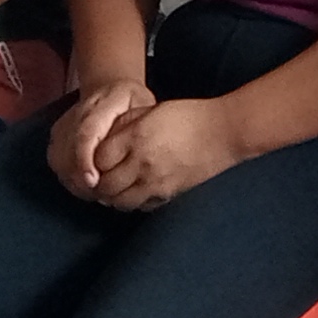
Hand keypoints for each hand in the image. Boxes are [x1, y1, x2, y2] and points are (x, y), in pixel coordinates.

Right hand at [52, 81, 155, 196]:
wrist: (109, 89)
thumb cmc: (132, 103)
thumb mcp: (144, 107)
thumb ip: (139, 126)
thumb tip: (134, 152)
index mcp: (105, 101)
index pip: (86, 132)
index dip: (85, 159)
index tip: (93, 181)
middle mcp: (79, 112)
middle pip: (69, 152)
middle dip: (81, 179)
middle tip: (102, 196)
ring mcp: (65, 123)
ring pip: (59, 160)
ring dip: (76, 182)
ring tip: (97, 193)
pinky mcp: (56, 135)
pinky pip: (56, 163)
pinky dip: (69, 178)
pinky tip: (87, 185)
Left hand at [85, 95, 247, 209]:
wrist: (224, 132)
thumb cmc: (189, 115)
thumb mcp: (152, 110)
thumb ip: (126, 124)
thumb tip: (105, 140)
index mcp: (136, 137)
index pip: (98, 158)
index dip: (93, 159)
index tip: (96, 157)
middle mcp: (142, 163)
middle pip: (106, 185)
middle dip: (98, 182)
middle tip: (99, 176)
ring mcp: (155, 182)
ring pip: (120, 201)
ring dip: (112, 196)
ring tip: (114, 187)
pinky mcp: (168, 194)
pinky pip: (140, 207)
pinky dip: (132, 202)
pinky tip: (134, 191)